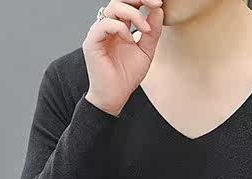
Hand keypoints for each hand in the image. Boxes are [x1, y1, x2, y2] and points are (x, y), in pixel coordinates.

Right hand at [82, 0, 163, 116]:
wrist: (115, 97)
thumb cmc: (126, 77)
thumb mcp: (146, 51)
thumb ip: (152, 32)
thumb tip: (158, 10)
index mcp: (119, 27)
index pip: (129, 4)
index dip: (142, 0)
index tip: (159, 3)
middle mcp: (108, 26)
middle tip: (155, 3)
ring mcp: (99, 33)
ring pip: (113, 7)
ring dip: (133, 14)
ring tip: (145, 29)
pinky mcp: (92, 42)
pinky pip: (105, 24)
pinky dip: (121, 28)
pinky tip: (130, 40)